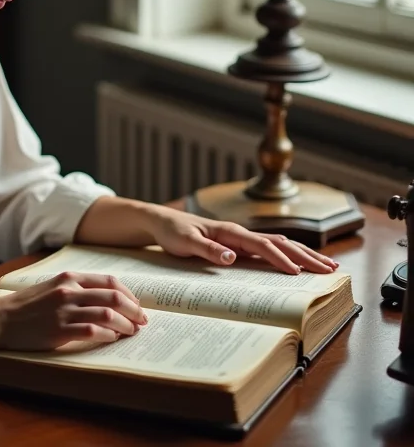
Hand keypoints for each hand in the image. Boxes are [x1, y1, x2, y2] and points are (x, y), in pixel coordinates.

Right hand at [0, 271, 148, 350]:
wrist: (0, 318)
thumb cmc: (27, 305)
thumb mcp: (52, 287)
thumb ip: (76, 289)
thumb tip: (106, 299)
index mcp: (69, 278)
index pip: (110, 282)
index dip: (129, 294)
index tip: (137, 305)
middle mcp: (69, 291)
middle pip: (114, 297)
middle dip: (134, 310)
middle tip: (142, 321)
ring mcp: (64, 310)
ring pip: (107, 314)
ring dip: (125, 324)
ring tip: (132, 332)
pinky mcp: (59, 330)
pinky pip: (92, 331)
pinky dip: (107, 335)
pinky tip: (112, 339)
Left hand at [150, 206, 339, 274]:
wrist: (162, 222)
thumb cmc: (173, 232)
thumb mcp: (185, 242)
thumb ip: (207, 250)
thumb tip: (231, 257)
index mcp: (230, 232)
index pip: (262, 246)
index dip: (280, 259)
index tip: (297, 273)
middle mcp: (240, 233)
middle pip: (281, 243)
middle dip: (306, 257)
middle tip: (331, 270)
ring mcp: (242, 238)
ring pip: (280, 245)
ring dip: (304, 255)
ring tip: (328, 266)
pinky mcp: (239, 244)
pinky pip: (270, 249)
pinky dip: (290, 255)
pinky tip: (300, 263)